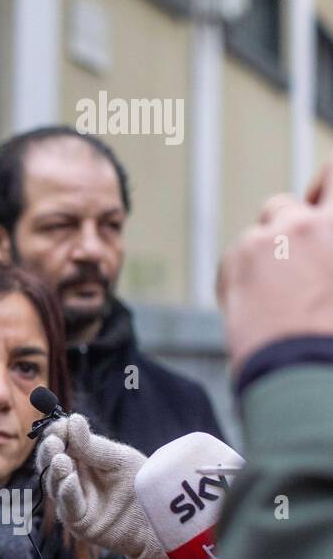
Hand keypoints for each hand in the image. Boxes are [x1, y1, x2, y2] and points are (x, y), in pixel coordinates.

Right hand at [36, 413, 174, 558]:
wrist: (160, 519)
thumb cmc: (140, 486)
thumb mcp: (118, 460)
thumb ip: (93, 446)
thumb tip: (72, 419)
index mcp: (80, 458)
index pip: (60, 442)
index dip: (56, 433)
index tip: (59, 425)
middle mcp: (71, 477)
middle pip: (49, 462)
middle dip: (49, 451)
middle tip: (53, 441)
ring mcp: (72, 500)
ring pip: (54, 484)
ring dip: (56, 471)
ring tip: (61, 459)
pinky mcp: (78, 521)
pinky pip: (67, 506)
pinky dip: (66, 492)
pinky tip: (69, 480)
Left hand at [217, 161, 332, 367]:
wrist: (306, 372)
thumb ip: (328, 249)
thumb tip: (323, 254)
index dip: (323, 186)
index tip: (318, 202)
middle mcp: (310, 224)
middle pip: (284, 205)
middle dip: (283, 227)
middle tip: (287, 263)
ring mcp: (271, 237)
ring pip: (257, 236)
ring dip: (262, 259)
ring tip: (275, 301)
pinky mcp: (238, 257)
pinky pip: (235, 259)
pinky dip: (241, 278)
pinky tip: (255, 309)